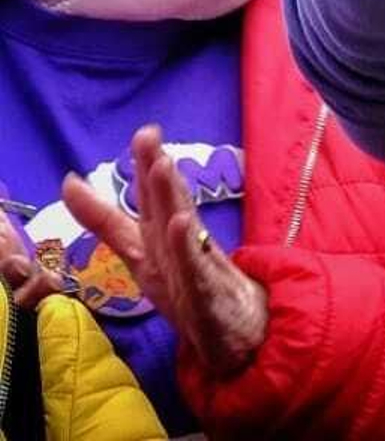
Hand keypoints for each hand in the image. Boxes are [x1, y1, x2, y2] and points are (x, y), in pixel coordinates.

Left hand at [0, 128, 268, 380]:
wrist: (237, 330)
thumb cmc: (188, 287)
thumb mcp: (141, 257)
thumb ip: (108, 222)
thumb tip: (69, 183)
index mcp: (156, 239)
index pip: (139, 206)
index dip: (129, 179)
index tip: (120, 146)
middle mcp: (174, 245)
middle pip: (163, 203)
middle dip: (154, 168)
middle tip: (147, 134)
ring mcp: (193, 266)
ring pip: (179, 226)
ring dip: (171, 195)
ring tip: (162, 164)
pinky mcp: (206, 292)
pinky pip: (194, 268)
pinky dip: (186, 246)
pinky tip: (180, 224)